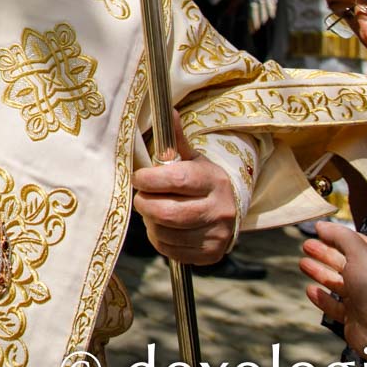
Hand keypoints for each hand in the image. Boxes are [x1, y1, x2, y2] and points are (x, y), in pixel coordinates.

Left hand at [133, 112, 237, 264]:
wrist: (228, 210)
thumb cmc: (200, 180)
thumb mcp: (192, 158)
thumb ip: (176, 140)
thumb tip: (170, 111)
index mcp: (213, 181)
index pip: (177, 180)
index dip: (150, 179)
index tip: (138, 177)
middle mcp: (220, 209)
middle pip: (169, 213)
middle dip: (146, 204)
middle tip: (141, 197)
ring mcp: (217, 235)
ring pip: (166, 233)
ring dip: (151, 223)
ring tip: (154, 211)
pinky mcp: (210, 255)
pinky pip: (170, 250)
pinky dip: (159, 239)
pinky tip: (164, 228)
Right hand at [300, 220, 366, 354]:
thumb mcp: (362, 255)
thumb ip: (342, 237)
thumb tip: (323, 225)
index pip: (356, 243)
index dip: (337, 234)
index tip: (318, 228)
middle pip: (344, 261)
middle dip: (325, 252)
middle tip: (306, 245)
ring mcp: (362, 300)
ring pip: (336, 282)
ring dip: (320, 272)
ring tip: (302, 263)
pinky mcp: (353, 319)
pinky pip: (333, 306)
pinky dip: (322, 298)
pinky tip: (310, 290)